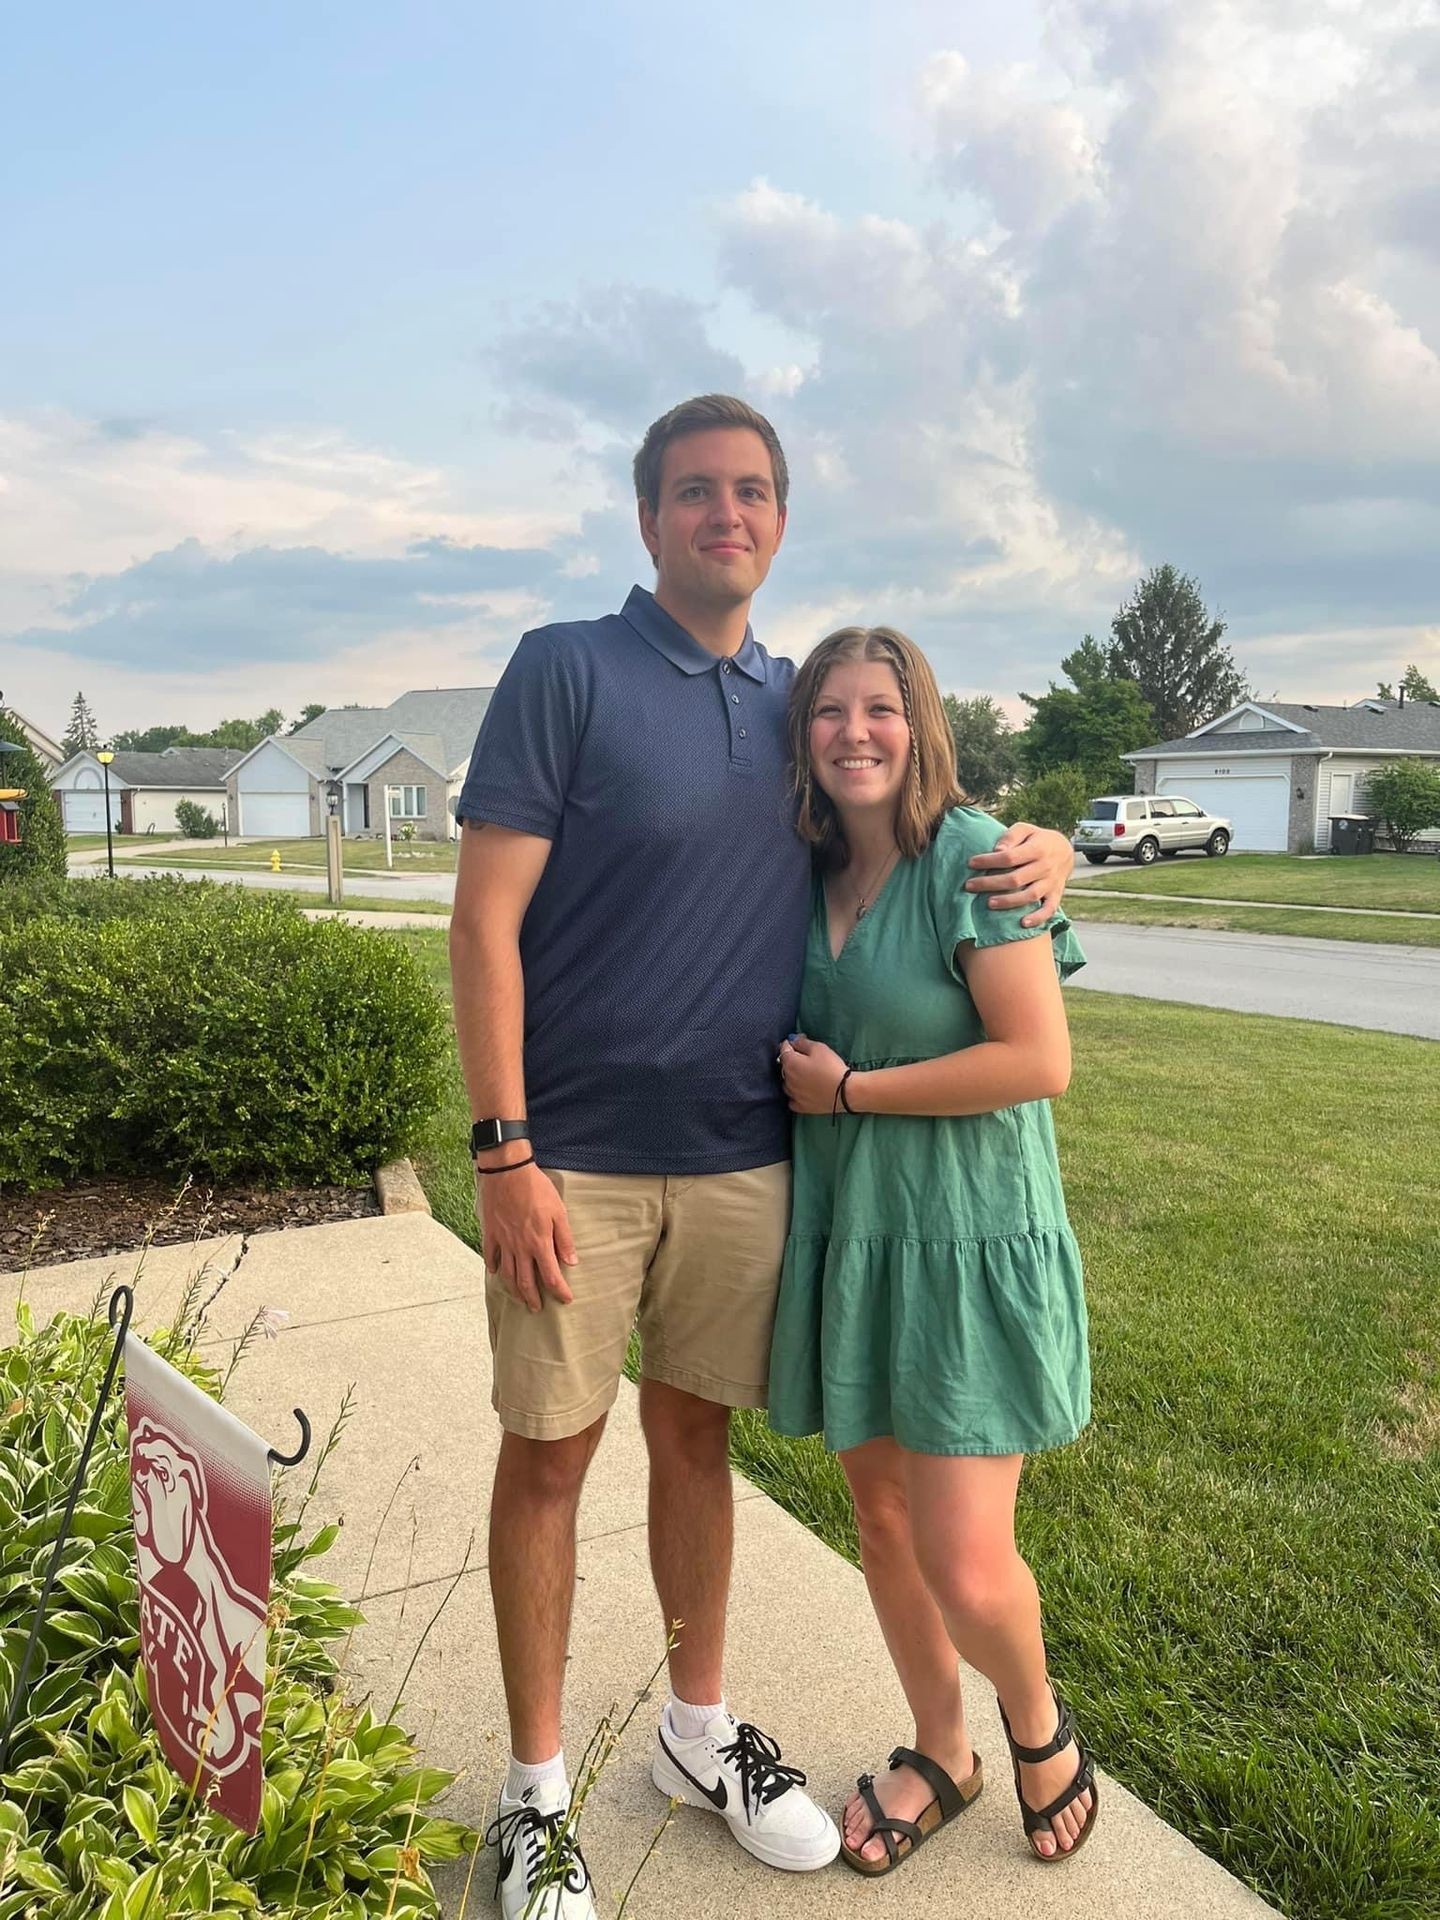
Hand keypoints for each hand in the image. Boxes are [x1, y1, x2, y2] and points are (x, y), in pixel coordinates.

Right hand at [475, 1161, 577, 1312]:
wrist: (508, 1172)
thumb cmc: (536, 1189)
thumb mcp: (559, 1212)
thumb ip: (564, 1239)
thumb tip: (571, 1262)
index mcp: (539, 1243)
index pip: (551, 1276)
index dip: (559, 1291)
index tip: (566, 1299)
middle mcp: (520, 1247)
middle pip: (525, 1282)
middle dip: (533, 1298)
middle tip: (537, 1308)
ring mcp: (503, 1241)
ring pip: (507, 1274)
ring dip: (514, 1290)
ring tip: (519, 1298)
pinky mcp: (491, 1232)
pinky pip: (491, 1256)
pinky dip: (494, 1267)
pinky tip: (496, 1273)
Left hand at [779, 1034, 849, 1114]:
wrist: (845, 1092)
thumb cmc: (831, 1067)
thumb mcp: (819, 1048)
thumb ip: (803, 1043)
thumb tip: (793, 1040)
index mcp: (790, 1063)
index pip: (784, 1049)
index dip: (790, 1043)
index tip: (797, 1041)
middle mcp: (787, 1079)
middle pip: (784, 1067)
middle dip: (791, 1060)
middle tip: (804, 1057)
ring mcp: (793, 1095)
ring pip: (787, 1083)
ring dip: (792, 1078)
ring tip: (804, 1075)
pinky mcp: (800, 1107)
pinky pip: (792, 1100)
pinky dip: (795, 1095)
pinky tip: (802, 1092)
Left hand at [966, 822, 1074, 926]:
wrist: (1065, 851)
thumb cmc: (1037, 839)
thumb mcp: (1026, 829)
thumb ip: (1011, 836)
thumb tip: (997, 850)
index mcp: (1037, 849)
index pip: (1009, 857)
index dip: (989, 861)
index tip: (971, 863)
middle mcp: (1045, 867)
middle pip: (1015, 879)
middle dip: (990, 883)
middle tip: (969, 886)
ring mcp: (1051, 883)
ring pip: (1029, 896)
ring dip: (1008, 902)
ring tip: (988, 903)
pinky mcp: (1056, 895)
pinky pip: (1049, 910)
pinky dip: (1037, 918)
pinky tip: (1022, 923)